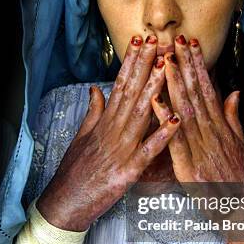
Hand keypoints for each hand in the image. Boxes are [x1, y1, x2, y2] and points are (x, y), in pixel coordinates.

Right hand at [37, 35, 180, 230]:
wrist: (67, 203)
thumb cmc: (75, 171)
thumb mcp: (82, 138)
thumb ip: (93, 112)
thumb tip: (95, 89)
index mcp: (104, 122)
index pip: (119, 85)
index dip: (131, 62)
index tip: (140, 41)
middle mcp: (113, 131)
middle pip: (131, 92)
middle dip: (144, 66)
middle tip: (157, 42)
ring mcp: (121, 150)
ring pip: (141, 115)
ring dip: (155, 90)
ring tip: (167, 68)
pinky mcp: (128, 171)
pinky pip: (149, 151)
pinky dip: (163, 135)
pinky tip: (176, 119)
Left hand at [151, 35, 243, 183]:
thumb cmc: (241, 180)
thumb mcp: (239, 145)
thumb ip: (231, 118)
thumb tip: (232, 93)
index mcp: (220, 128)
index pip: (207, 89)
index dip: (198, 66)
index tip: (191, 45)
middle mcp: (212, 133)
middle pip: (197, 93)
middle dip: (186, 65)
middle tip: (175, 41)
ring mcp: (201, 149)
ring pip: (185, 110)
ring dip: (174, 84)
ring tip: (165, 60)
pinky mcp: (190, 167)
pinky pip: (175, 140)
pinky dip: (165, 120)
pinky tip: (155, 101)